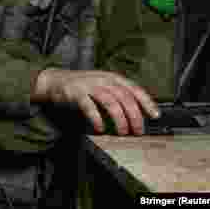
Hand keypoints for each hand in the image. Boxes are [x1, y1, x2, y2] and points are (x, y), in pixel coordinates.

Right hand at [33, 68, 160, 134]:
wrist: (54, 80)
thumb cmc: (81, 85)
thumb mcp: (102, 85)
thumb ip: (117, 94)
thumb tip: (138, 112)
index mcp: (112, 77)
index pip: (134, 89)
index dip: (146, 102)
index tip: (155, 115)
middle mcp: (102, 79)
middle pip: (125, 98)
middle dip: (134, 116)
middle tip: (137, 130)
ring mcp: (88, 85)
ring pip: (111, 102)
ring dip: (119, 119)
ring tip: (122, 131)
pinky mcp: (75, 93)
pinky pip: (89, 106)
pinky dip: (97, 118)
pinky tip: (100, 127)